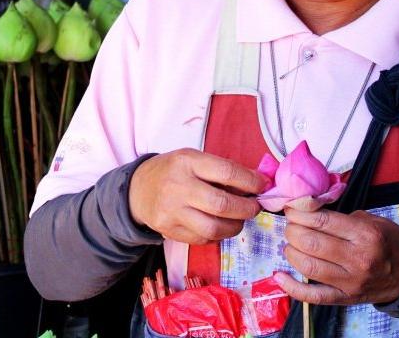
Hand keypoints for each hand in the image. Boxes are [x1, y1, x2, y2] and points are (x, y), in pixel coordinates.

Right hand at [128, 149, 268, 244]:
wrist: (137, 190)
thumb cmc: (172, 171)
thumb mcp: (193, 159)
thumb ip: (220, 169)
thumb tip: (256, 183)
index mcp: (187, 162)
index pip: (226, 172)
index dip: (250, 182)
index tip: (262, 186)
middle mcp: (178, 187)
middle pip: (222, 205)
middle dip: (247, 209)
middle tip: (254, 207)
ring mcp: (172, 211)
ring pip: (214, 228)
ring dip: (235, 226)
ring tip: (238, 220)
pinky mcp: (169, 231)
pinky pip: (203, 239)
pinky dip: (217, 235)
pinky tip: (219, 226)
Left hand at [275, 208, 398, 304]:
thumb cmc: (387, 240)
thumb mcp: (370, 219)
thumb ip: (339, 216)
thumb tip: (305, 210)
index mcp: (365, 235)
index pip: (322, 221)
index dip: (299, 212)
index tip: (291, 208)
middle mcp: (358, 259)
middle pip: (311, 243)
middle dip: (292, 230)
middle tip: (290, 225)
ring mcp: (351, 282)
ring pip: (308, 267)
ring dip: (291, 252)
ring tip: (290, 243)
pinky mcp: (346, 298)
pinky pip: (314, 296)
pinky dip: (292, 288)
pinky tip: (279, 276)